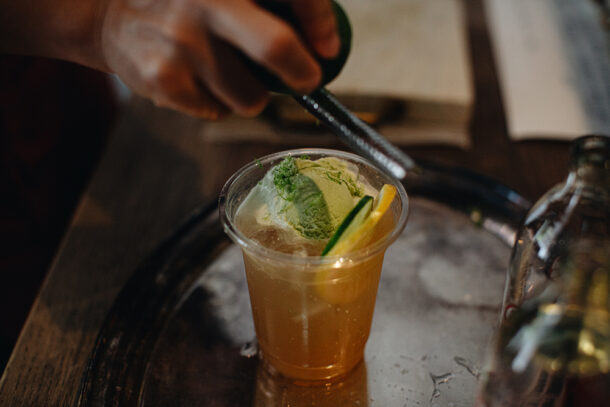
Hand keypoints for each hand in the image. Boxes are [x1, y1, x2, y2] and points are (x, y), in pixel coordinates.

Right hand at [99, 0, 339, 118]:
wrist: (111, 16)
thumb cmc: (184, 3)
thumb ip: (264, 8)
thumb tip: (322, 42)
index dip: (320, 21)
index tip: (328, 47)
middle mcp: (205, 1)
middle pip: (275, 46)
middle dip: (301, 73)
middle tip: (305, 79)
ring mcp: (182, 43)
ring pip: (252, 98)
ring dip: (250, 94)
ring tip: (225, 72)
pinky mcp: (165, 79)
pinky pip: (219, 112)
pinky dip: (217, 104)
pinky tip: (197, 80)